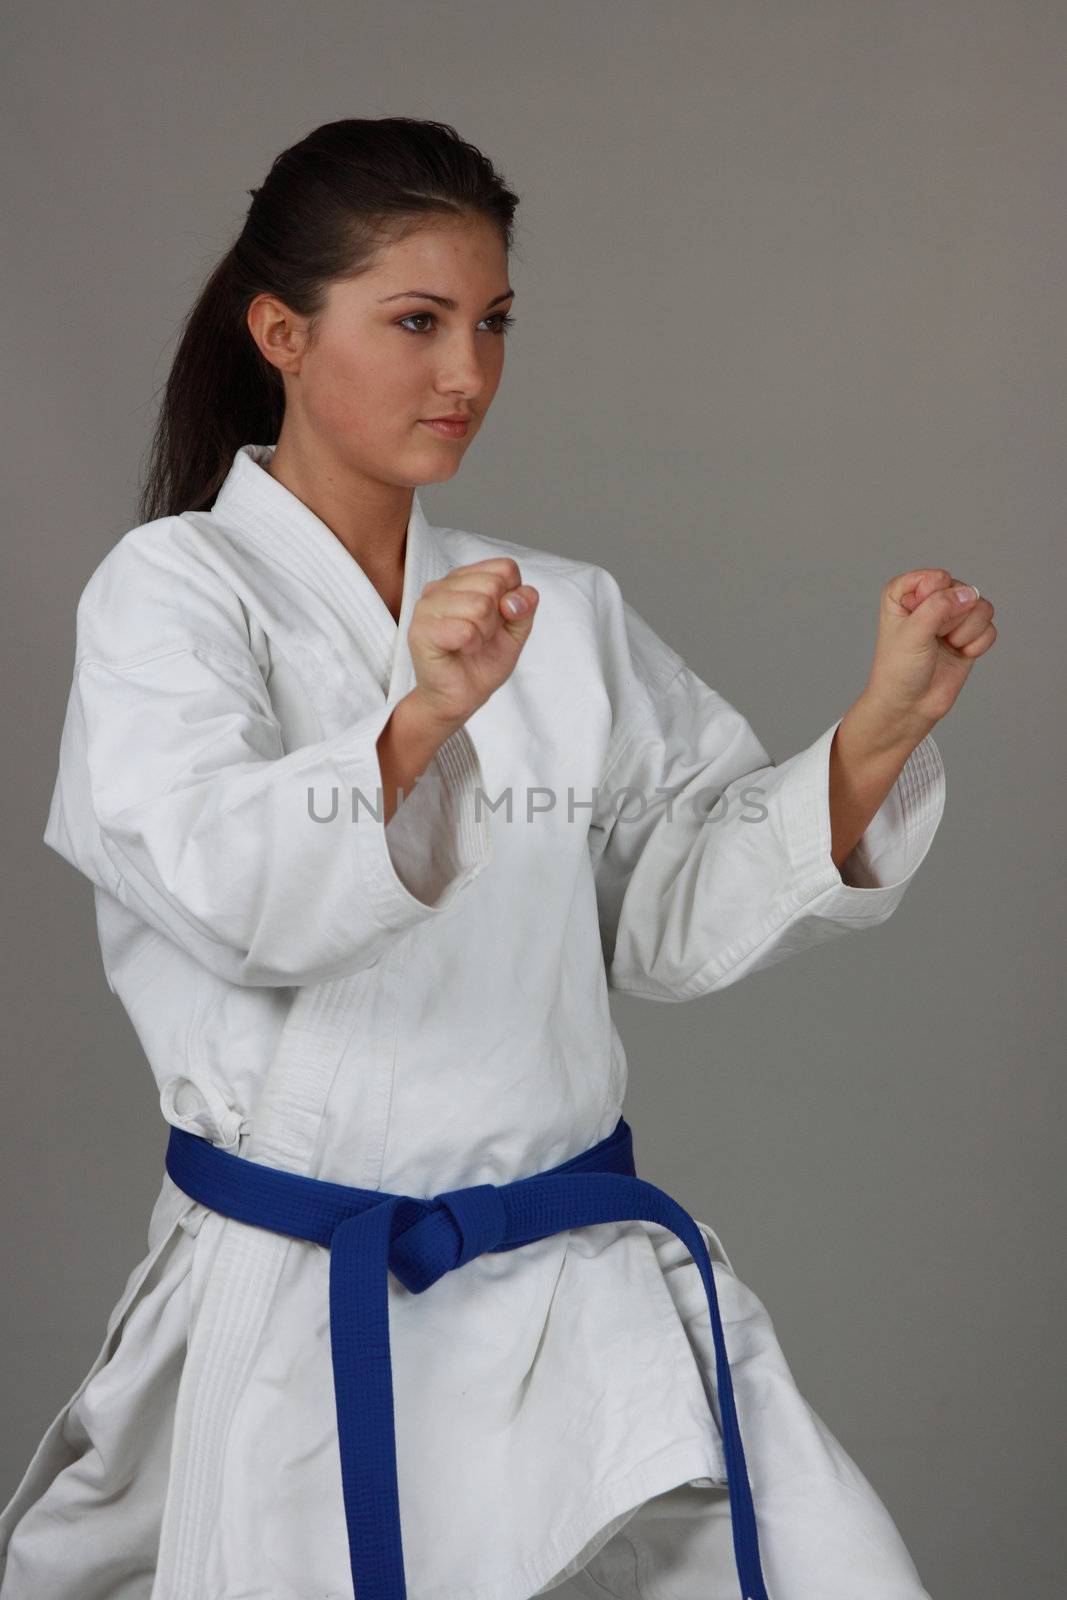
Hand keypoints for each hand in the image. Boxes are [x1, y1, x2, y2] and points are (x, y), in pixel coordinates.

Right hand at [406, 557, 539, 729]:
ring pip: (480, 605)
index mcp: (464, 579)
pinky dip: (472, 646)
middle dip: (497, 619)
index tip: (498, 620)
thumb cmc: (482, 661)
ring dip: (484, 634)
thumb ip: (525, 608)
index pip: (505, 568)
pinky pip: (465, 630)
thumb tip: (516, 598)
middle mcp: (442, 586)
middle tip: (481, 636)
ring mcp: (427, 606)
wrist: (460, 697)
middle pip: (493, 584)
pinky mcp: (421, 630)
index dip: (512, 598)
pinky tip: (461, 651)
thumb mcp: (516, 632)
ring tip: (470, 644)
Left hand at [858, 568, 996, 748]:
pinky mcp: (969, 634)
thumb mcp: (912, 633)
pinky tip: (959, 654)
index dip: (933, 602)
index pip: (937, 579)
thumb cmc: (900, 669)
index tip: (916, 625)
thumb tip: (970, 594)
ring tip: (947, 646)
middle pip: (963, 591)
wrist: (910, 706)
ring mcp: (952, 616)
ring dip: (967, 632)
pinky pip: (990, 628)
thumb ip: (938, 607)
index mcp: (906, 592)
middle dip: (952, 620)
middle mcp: (930, 598)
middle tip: (933, 639)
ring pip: (982, 607)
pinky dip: (977, 645)